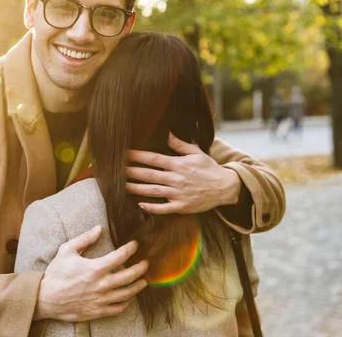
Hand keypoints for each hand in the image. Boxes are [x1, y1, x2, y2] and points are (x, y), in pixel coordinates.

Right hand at [34, 225, 148, 321]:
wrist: (45, 298)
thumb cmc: (55, 273)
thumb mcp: (66, 250)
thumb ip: (84, 238)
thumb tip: (99, 228)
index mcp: (96, 268)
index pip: (121, 255)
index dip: (131, 248)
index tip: (135, 245)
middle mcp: (102, 284)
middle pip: (130, 275)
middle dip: (141, 267)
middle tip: (145, 262)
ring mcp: (102, 299)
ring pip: (128, 293)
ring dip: (138, 285)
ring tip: (144, 280)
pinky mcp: (98, 311)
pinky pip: (119, 308)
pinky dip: (127, 302)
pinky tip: (129, 297)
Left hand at [126, 133, 240, 214]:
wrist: (225, 188)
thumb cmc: (208, 168)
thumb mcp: (196, 152)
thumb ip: (179, 144)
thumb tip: (165, 132)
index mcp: (179, 164)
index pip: (153, 159)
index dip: (137, 156)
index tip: (124, 153)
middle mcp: (177, 179)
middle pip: (149, 175)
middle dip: (131, 172)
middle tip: (115, 170)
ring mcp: (178, 194)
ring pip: (152, 191)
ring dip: (135, 188)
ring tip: (121, 186)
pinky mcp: (181, 207)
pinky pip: (163, 208)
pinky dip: (151, 207)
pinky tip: (139, 204)